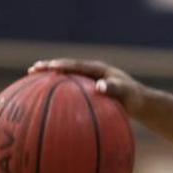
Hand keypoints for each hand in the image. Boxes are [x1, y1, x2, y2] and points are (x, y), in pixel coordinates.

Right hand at [29, 58, 146, 115]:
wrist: (141, 103)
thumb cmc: (135, 98)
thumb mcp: (127, 93)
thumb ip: (115, 88)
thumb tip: (100, 86)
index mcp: (99, 70)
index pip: (76, 65)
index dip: (61, 65)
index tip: (46, 67)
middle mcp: (92, 73)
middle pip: (66, 68)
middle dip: (49, 68)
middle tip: (31, 70)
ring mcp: (89, 82)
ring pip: (67, 79)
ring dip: (51, 80)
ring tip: (31, 83)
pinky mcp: (89, 91)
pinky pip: (71, 92)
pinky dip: (59, 95)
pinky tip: (47, 106)